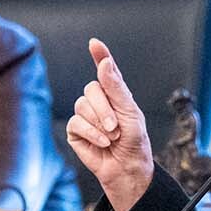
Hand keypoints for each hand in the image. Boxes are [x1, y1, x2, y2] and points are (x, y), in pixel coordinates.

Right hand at [65, 38, 154, 210]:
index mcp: (115, 93)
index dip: (100, 55)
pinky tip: (102, 142)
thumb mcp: (130, 112)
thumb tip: (104, 63)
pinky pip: (77, 123)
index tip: (95, 43)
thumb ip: (116, 87)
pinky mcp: (76, 131)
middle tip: (116, 127)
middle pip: (91, 89)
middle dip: (105, 109)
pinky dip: (91, 133)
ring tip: (112, 137)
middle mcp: (99, 101)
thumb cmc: (134, 141)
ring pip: (82, 105)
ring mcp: (86, 115)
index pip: (106, 69)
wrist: (127, 168)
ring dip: (100, 123)